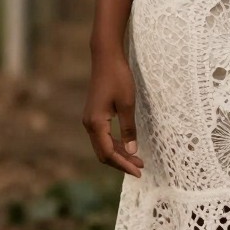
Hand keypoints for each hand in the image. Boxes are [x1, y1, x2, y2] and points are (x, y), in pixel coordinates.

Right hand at [82, 50, 144, 177]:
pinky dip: (115, 145)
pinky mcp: (94, 116)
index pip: (109, 152)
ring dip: (119, 155)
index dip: (124, 164)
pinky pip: (103, 137)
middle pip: (104, 153)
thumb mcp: (128, 104)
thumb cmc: (118, 77)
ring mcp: (90, 120)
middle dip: (122, 163)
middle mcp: (89, 124)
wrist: (106, 58)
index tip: (139, 171)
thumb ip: (129, 129)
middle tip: (141, 168)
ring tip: (137, 160)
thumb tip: (132, 151)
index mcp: (96, 123)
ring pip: (103, 146)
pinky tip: (128, 147)